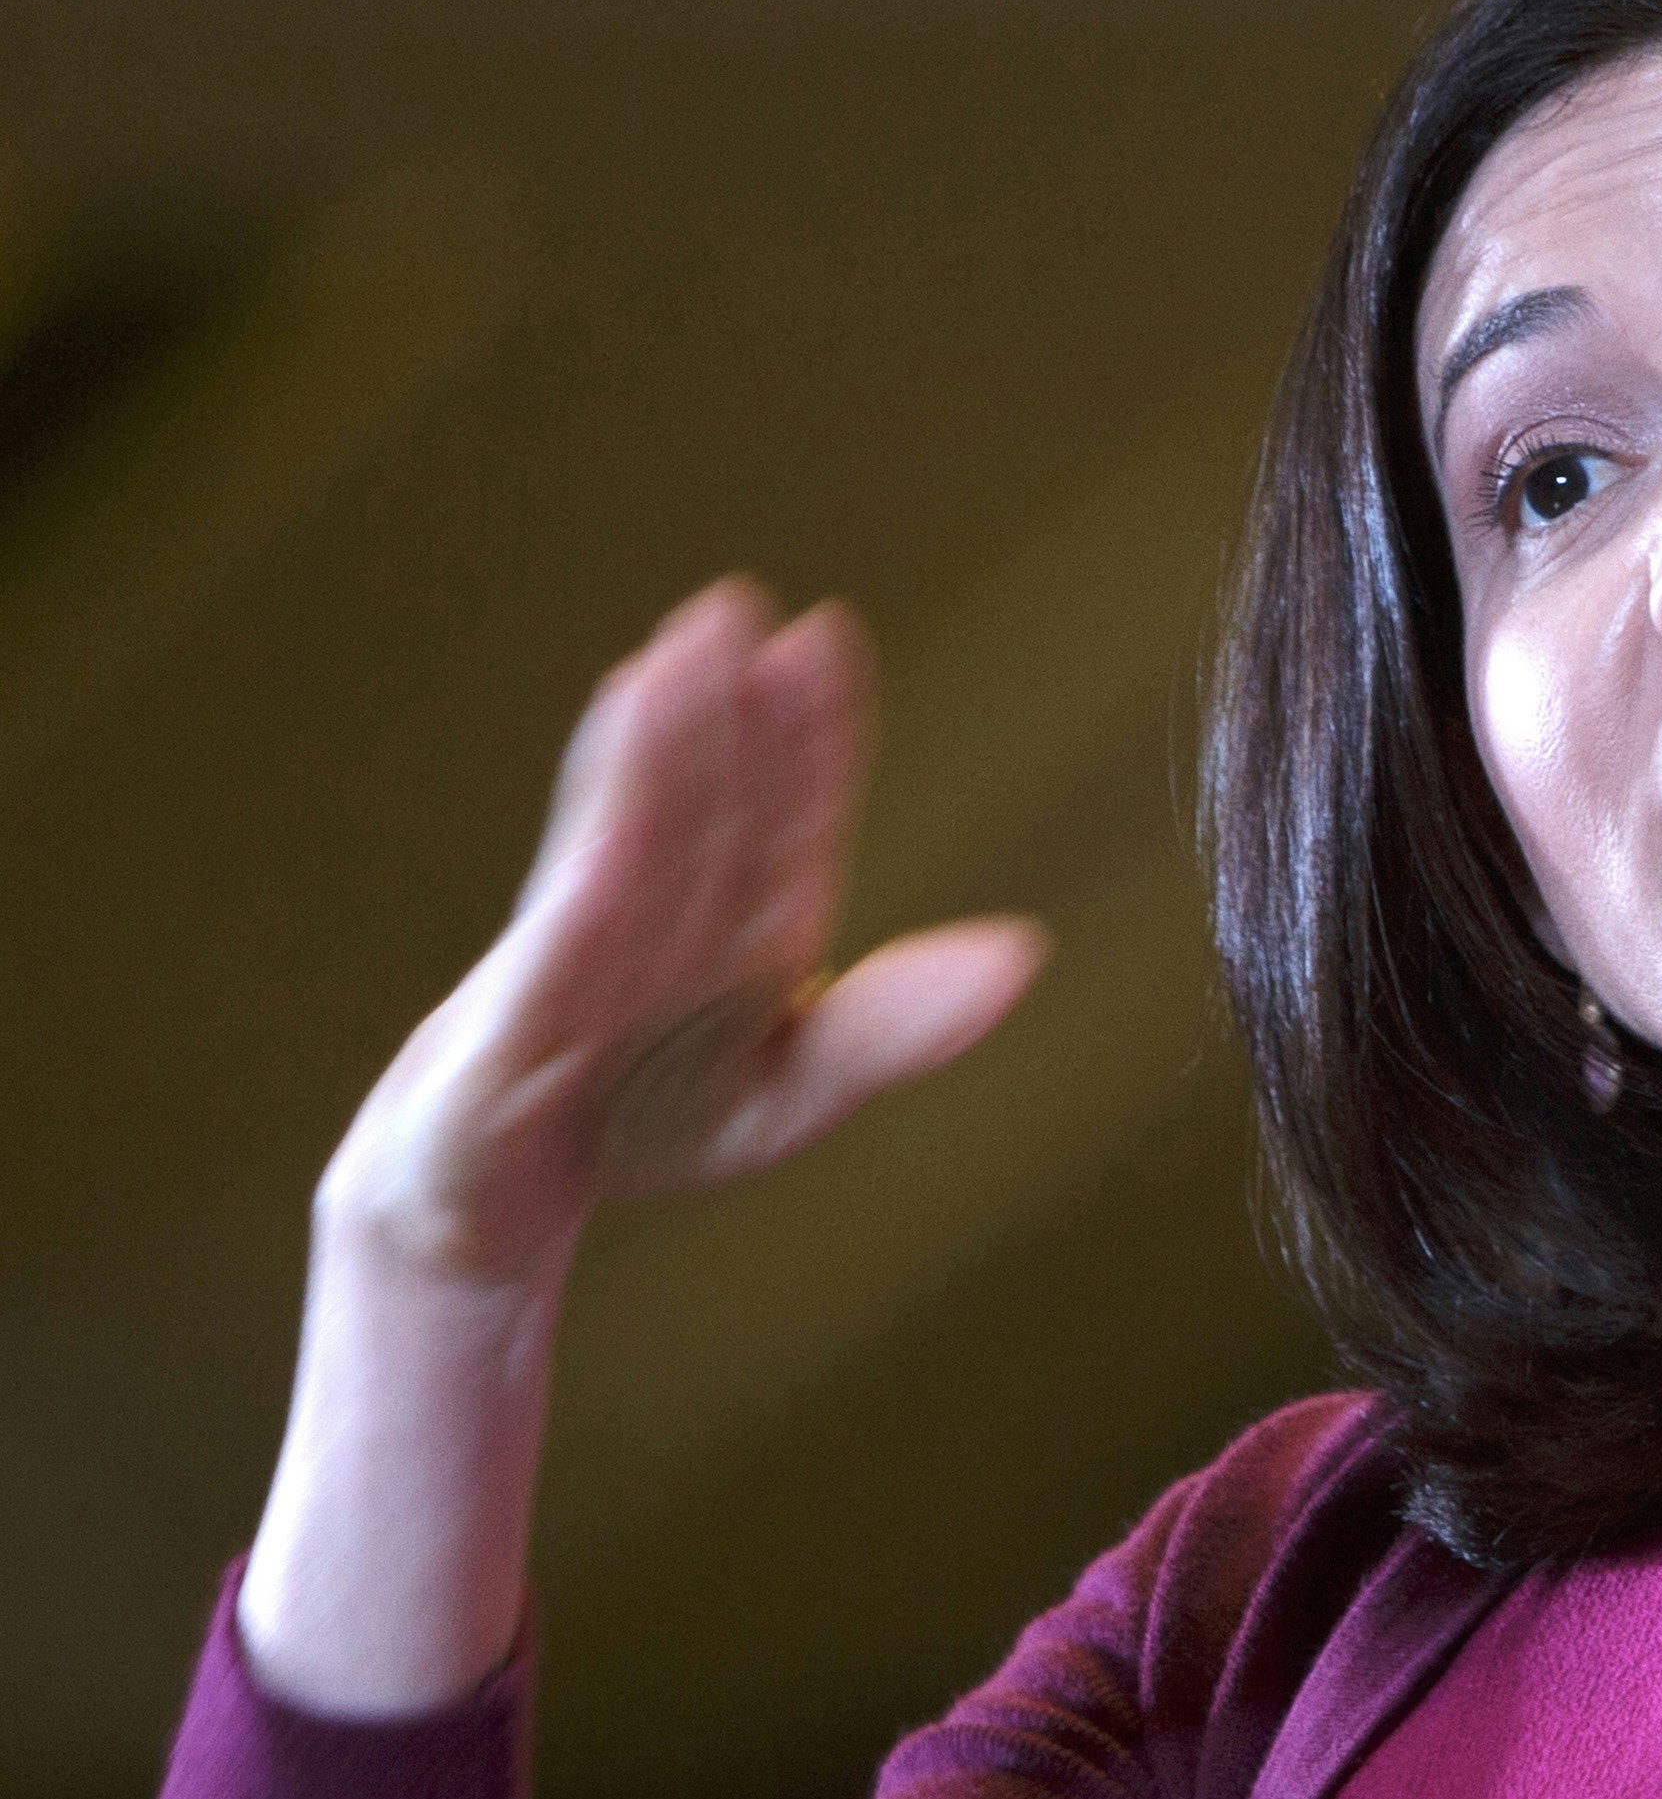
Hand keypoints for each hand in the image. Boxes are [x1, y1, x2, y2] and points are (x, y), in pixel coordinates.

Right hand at [317, 575, 1045, 1282]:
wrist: (496, 1200)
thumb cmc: (649, 1123)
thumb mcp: (794, 1091)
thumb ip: (896, 1023)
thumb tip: (1019, 951)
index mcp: (747, 928)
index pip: (787, 815)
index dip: (808, 731)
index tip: (824, 635)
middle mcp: (666, 919)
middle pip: (708, 805)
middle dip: (725, 713)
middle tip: (735, 606)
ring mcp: (584, 950)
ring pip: (631, 835)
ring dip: (652, 748)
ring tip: (669, 655)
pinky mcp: (512, 1017)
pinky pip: (559, 925)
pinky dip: (582, 862)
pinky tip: (576, 808)